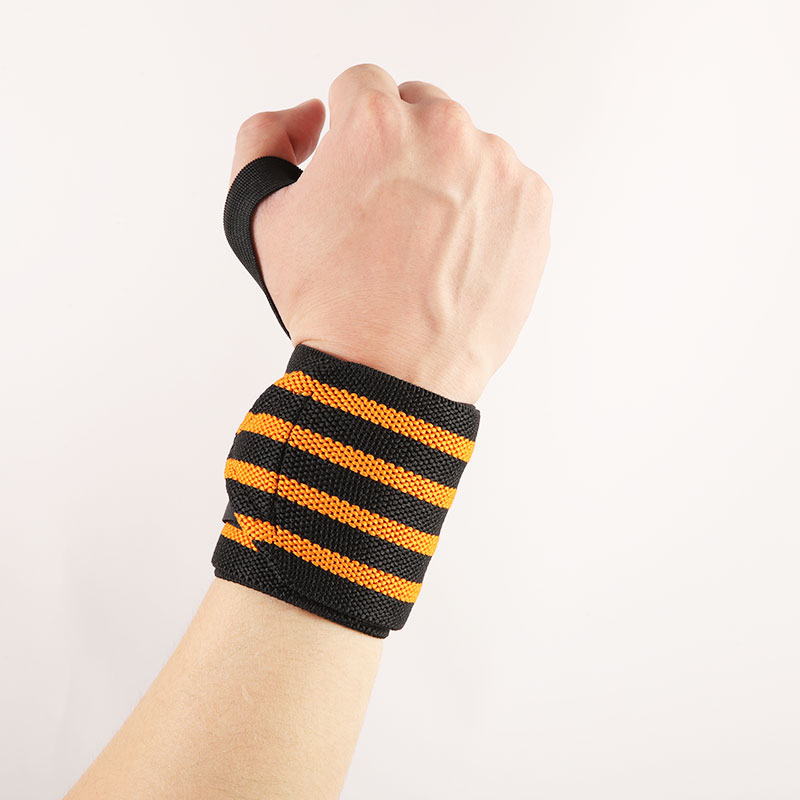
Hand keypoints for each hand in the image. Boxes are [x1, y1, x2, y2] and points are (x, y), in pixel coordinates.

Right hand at [229, 63, 551, 403]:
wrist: (391, 376)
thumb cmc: (328, 305)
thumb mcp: (260, 218)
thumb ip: (263, 138)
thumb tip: (308, 115)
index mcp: (375, 124)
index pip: (361, 85)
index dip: (348, 130)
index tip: (354, 169)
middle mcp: (445, 132)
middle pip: (418, 107)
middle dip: (398, 146)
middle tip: (387, 213)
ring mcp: (498, 167)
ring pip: (464, 147)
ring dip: (444, 177)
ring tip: (422, 243)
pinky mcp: (534, 203)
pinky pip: (503, 183)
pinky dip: (482, 208)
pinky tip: (455, 253)